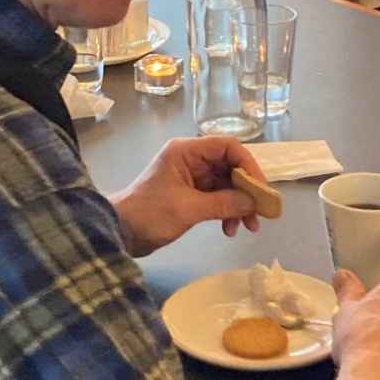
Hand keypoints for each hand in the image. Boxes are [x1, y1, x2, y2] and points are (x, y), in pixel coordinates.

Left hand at [109, 137, 264, 256]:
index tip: (260, 189)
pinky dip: (226, 211)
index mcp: (186, 151)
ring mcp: (190, 176)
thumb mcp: (188, 209)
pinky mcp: (189, 194)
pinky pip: (217, 197)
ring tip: (247, 227)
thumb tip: (254, 202)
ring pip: (226, 184)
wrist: (118, 233)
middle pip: (230, 166)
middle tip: (260, 213)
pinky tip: (229, 230)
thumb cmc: (148, 214)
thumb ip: (224, 203)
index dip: (248, 165)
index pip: (228, 146)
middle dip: (246, 190)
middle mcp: (190, 159)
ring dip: (239, 204)